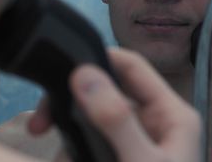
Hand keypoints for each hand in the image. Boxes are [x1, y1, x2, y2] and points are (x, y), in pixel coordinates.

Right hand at [29, 48, 201, 161]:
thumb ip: (116, 121)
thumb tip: (85, 74)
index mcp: (171, 115)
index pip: (132, 68)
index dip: (99, 59)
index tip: (62, 67)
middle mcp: (154, 124)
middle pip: (107, 94)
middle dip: (73, 106)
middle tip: (40, 123)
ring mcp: (136, 143)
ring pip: (93, 122)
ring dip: (70, 137)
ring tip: (57, 154)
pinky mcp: (121, 160)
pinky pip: (91, 147)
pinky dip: (74, 154)